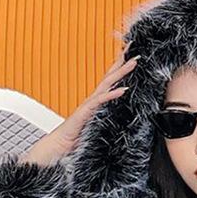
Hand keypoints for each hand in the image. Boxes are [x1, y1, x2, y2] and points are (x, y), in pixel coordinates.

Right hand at [19, 40, 140, 164]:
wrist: (61, 146)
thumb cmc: (77, 137)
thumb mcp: (96, 125)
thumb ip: (106, 118)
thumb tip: (119, 117)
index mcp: (97, 101)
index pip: (110, 80)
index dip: (120, 68)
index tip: (131, 56)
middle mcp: (93, 99)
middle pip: (110, 76)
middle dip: (123, 63)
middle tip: (135, 52)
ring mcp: (89, 104)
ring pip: (107, 84)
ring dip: (121, 73)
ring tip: (133, 63)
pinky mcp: (86, 112)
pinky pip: (101, 101)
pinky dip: (112, 95)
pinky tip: (122, 90)